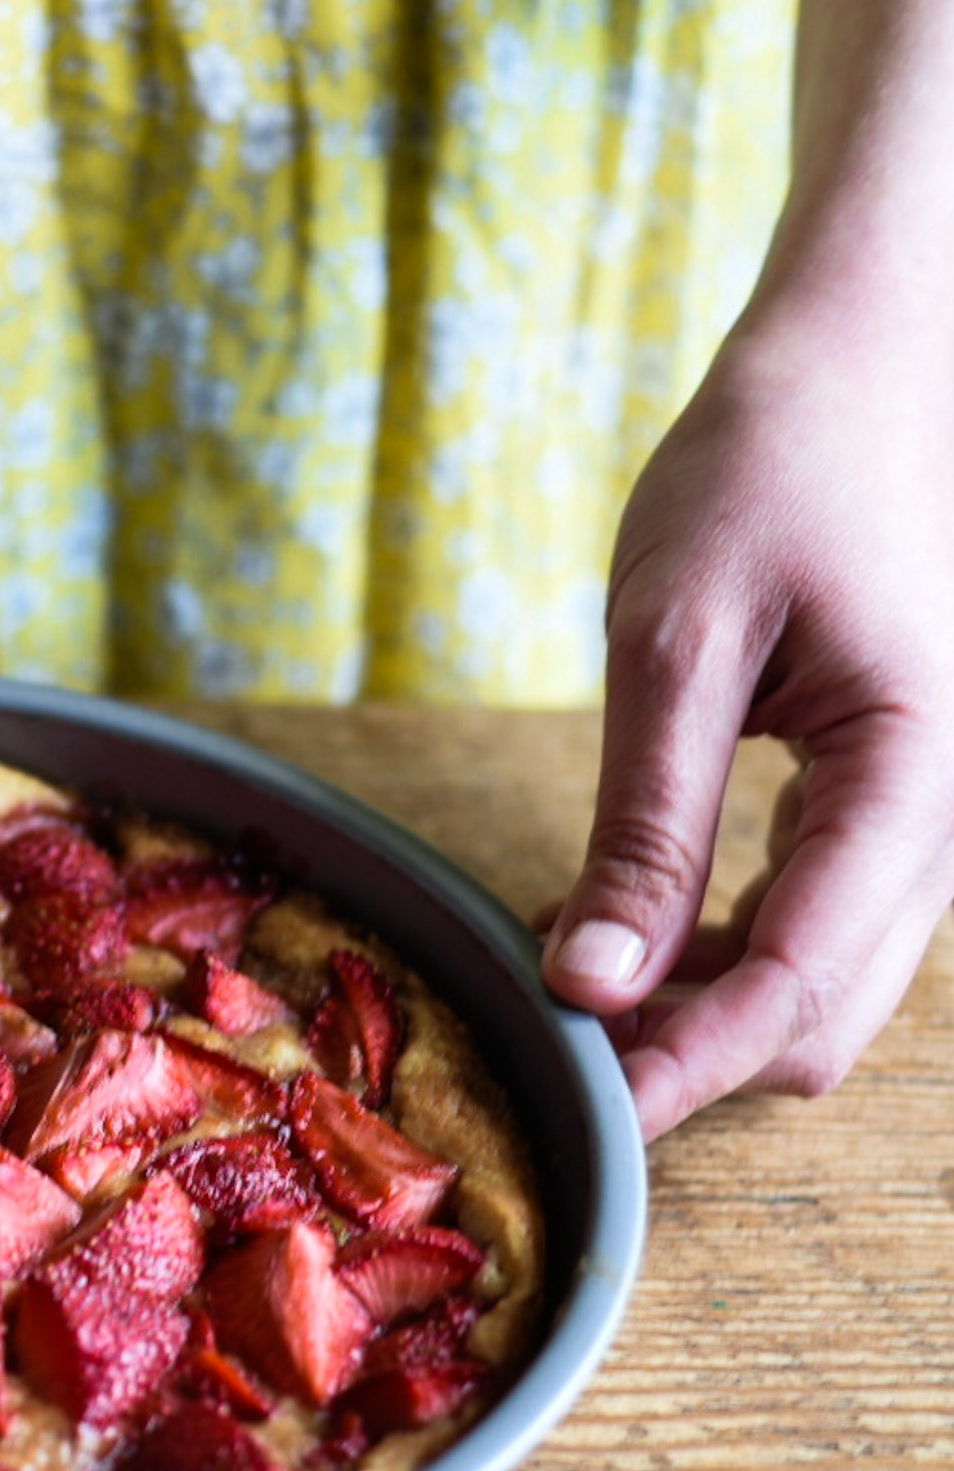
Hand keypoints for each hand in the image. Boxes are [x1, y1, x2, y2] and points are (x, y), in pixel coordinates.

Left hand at [540, 317, 953, 1140]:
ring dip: (703, 1006)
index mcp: (917, 777)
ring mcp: (928, 813)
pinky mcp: (890, 797)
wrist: (864, 359)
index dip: (684, 1067)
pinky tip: (628, 917)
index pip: (796, 985)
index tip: (585, 1111)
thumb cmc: (771, 465)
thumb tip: (598, 984)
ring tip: (577, 966)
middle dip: (694, 1050)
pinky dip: (721, 948)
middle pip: (821, 1014)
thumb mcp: (678, 643)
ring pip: (821, 982)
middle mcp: (948, 819)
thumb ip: (646, 826)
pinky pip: (815, 920)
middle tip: (555, 1034)